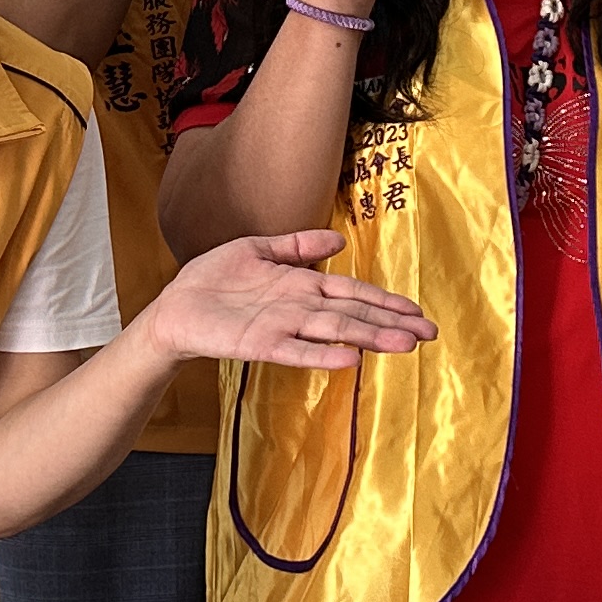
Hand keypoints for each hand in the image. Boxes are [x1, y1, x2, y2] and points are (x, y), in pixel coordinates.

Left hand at [137, 228, 435, 370]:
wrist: (174, 307)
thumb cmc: (214, 280)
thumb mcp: (257, 249)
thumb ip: (296, 246)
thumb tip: (338, 241)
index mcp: (303, 286)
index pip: (354, 294)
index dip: (386, 302)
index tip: (418, 313)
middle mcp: (299, 309)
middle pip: (354, 315)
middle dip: (391, 324)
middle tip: (428, 335)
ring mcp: (282, 328)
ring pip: (334, 332)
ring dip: (369, 338)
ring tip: (402, 345)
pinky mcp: (260, 344)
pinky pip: (295, 351)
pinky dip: (322, 355)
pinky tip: (350, 360)